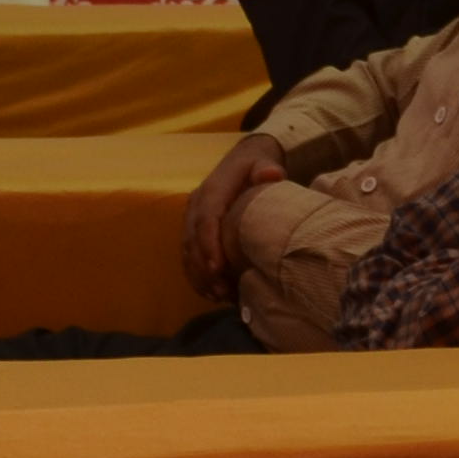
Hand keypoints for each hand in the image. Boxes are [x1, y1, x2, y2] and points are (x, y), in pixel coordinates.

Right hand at [182, 133, 288, 300]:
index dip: (209, 244)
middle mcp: (197, 205)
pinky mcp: (194, 231)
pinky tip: (213, 294)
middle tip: (222, 291)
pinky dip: (198, 276)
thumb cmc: (256, 166)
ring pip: (188, 251)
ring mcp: (193, 219)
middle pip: (193, 240)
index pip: (206, 218)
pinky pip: (190, 256)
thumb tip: (270, 174)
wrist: (243, 161)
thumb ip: (267, 169)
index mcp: (212, 190)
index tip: (218, 268)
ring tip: (219, 297)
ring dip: (200, 276)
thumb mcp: (264, 162)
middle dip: (204, 268)